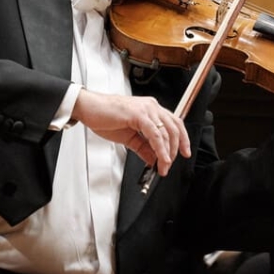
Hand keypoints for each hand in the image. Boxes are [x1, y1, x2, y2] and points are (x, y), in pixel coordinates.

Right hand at [71, 89, 189, 175]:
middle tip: (168, 165)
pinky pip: (155, 135)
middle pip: (174, 128)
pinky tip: (161, 159)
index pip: (174, 123)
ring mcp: (146, 109)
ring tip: (163, 166)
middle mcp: (151, 106)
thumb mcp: (129, 137)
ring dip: (167, 153)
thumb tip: (154, 159)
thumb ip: (143, 148)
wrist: (89, 109)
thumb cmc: (105, 117)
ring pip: (166, 133)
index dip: (183, 139)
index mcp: (150, 109)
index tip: (184, 153)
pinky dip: (160, 149)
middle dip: (176, 150)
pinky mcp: (139, 115)